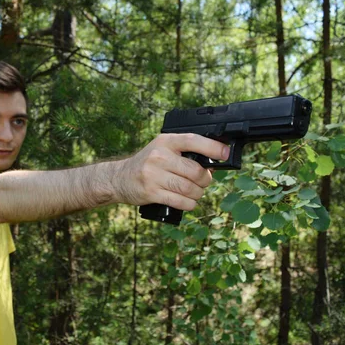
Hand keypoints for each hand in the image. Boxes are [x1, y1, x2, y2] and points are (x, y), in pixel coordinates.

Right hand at [113, 134, 229, 209]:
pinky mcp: (151, 192)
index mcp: (165, 141)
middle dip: (205, 179)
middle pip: (195, 171)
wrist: (120, 178)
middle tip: (203, 181)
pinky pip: (180, 201)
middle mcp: (159, 156)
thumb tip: (214, 163)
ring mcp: (154, 175)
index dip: (213, 147)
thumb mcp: (163, 150)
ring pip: (190, 188)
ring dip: (198, 194)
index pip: (193, 140)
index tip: (225, 154)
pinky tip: (187, 201)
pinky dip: (189, 204)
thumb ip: (184, 153)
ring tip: (194, 192)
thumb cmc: (148, 163)